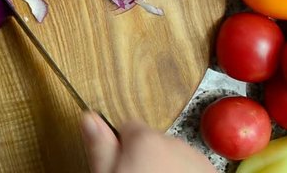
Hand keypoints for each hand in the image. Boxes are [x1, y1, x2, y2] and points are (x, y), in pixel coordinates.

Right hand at [81, 112, 216, 172]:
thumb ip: (100, 148)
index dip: (119, 149)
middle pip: (151, 143)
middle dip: (143, 161)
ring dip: (165, 171)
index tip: (119, 168)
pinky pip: (192, 170)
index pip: (126, 128)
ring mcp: (197, 161)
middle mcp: (175, 144)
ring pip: (173, 158)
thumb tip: (89, 119)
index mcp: (145, 141)